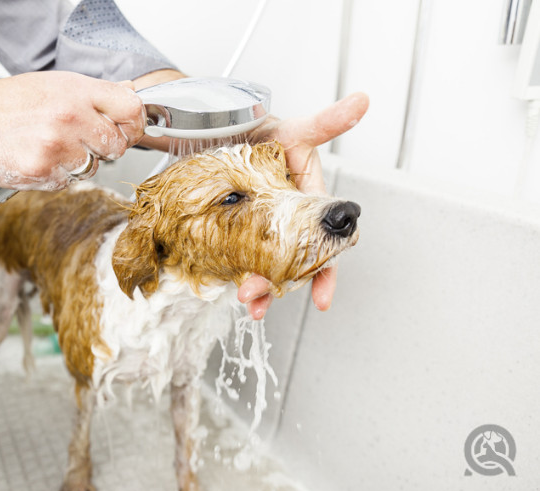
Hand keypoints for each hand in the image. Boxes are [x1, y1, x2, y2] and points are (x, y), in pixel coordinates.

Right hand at [0, 71, 145, 189]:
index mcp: (76, 91)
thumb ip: (93, 92)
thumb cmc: (7, 103)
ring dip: (78, 163)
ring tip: (51, 147)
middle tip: (79, 140)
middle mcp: (70, 116)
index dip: (133, 122)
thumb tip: (128, 92)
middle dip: (103, 147)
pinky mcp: (43, 171)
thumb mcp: (54, 84)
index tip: (126, 128)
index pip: (131, 108)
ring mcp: (57, 146)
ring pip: (93, 167)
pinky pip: (69, 182)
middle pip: (117, 144)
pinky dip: (57, 176)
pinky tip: (38, 158)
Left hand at [239, 92, 369, 318]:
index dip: (324, 272)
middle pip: (289, 262)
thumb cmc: (263, 129)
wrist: (218, 128)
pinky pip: (237, 256)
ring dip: (256, 285)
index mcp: (307, 203)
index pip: (321, 244)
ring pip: (262, 264)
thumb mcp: (295, 130)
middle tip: (259, 298)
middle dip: (277, 285)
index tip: (322, 299)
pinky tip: (228, 286)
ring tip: (246, 299)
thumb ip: (327, 122)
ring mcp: (258, 227)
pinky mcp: (232, 229)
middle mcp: (286, 220)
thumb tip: (360, 102)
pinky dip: (234, 273)